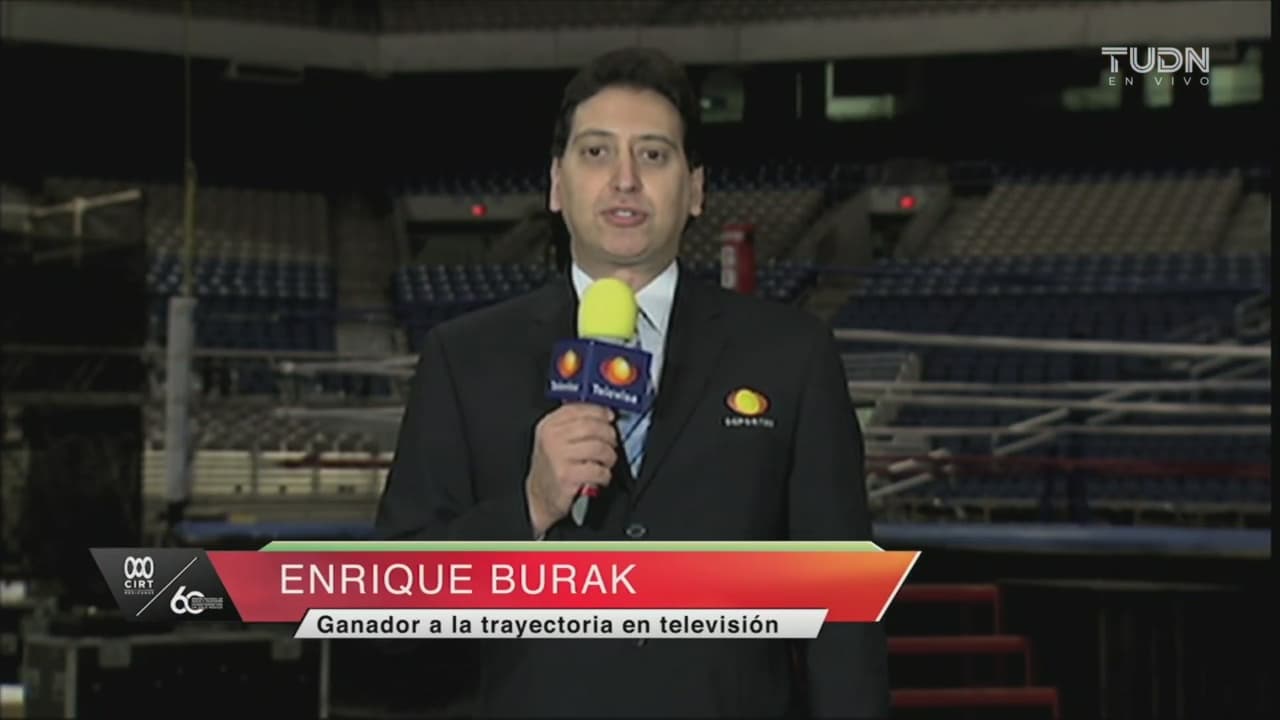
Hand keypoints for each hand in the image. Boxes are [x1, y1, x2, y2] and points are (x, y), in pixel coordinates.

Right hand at [526, 404, 618, 536]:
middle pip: (592, 427)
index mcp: (549, 425)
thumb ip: (575, 422)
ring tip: (606, 461)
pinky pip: (597, 470)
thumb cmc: (553, 466)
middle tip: (612, 442)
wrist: (540, 496)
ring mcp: (558, 457)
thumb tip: (604, 411)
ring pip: (598, 448)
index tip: (610, 417)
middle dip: (609, 435)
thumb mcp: (555, 438)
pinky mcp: (567, 476)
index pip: (579, 409)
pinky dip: (604, 474)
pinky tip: (600, 476)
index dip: (600, 412)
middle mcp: (552, 438)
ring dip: (609, 456)